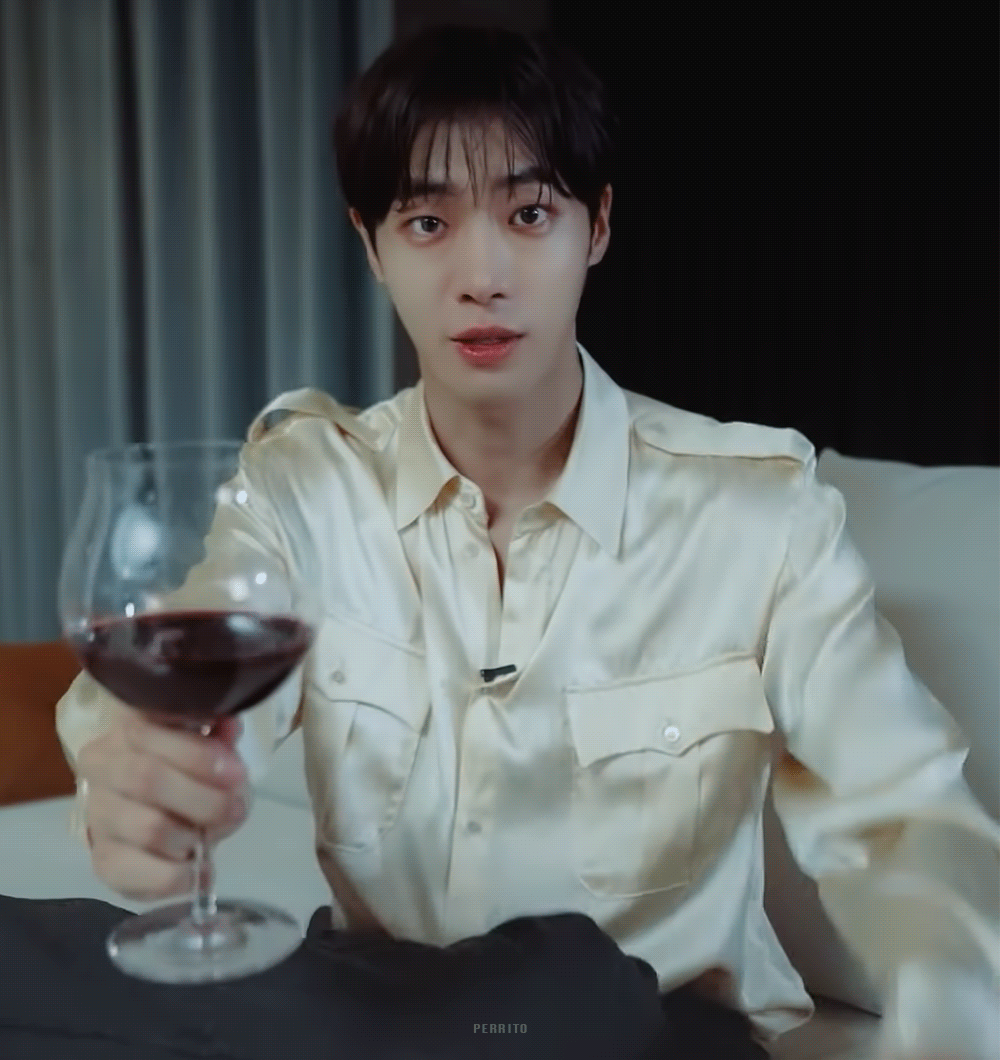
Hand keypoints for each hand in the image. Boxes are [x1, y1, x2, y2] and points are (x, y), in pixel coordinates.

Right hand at [75, 710, 249, 900]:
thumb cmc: (188, 766)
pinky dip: (178, 877)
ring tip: (210, 838)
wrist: (158, 807)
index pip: (149, 733)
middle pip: (146, 779)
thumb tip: (228, 728)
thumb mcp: (208, 743)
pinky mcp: (103, 860)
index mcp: (126, 728)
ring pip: (147, 827)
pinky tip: (200, 872)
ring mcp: (98, 815)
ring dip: (191, 836)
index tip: (235, 773)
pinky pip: (137, 874)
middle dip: (202, 798)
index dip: (197, 755)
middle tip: (235, 810)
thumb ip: (217, 736)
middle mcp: (102, 767)